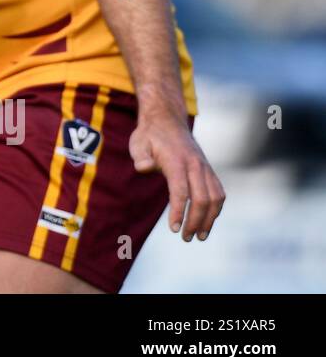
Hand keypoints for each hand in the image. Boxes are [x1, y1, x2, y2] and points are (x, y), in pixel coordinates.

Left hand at [130, 113, 225, 241]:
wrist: (167, 119)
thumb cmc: (149, 135)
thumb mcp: (138, 142)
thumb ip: (140, 156)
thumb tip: (143, 167)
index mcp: (177, 160)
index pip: (181, 191)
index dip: (178, 211)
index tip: (174, 228)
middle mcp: (195, 165)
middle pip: (202, 198)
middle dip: (196, 221)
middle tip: (186, 237)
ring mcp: (204, 167)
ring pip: (215, 197)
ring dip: (210, 219)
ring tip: (200, 235)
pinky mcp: (209, 170)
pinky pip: (218, 191)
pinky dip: (216, 208)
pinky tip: (208, 220)